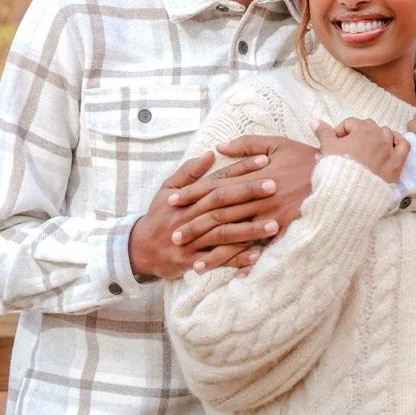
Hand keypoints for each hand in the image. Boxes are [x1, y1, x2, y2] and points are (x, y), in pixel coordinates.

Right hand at [129, 150, 279, 279]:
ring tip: (274, 224)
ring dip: (249, 229)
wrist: (139, 250)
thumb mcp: (167, 188)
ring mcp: (191, 240)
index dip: (241, 169)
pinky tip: (257, 255)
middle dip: (249, 194)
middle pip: (222, 203)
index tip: (265, 160)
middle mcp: (189, 216)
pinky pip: (217, 260)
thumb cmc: (159, 215)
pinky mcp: (191, 261)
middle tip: (275, 186)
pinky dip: (237, 259)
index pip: (218, 179)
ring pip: (222, 233)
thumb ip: (189, 171)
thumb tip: (210, 152)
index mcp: (187, 197)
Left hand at [168, 135, 318, 267]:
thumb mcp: (278, 143)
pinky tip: (231, 275)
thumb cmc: (309, 158)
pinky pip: (263, 252)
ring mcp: (274, 219)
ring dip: (215, 252)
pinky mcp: (287, 233)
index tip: (171, 202)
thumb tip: (220, 148)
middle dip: (195, 226)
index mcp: (255, 178)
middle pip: (221, 215)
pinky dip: (247, 263)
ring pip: (238, 238)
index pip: (216, 187)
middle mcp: (261, 200)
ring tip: (194, 264)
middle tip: (173, 236)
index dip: (192, 195)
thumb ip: (248, 144)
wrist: (343, 175)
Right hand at [314, 118, 408, 182]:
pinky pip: (404, 145)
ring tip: (367, 149)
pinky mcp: (397, 163)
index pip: (350, 123)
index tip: (335, 143)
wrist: (349, 193)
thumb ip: (322, 132)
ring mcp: (390, 149)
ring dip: (377, 137)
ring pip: (386, 133)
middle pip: (368, 126)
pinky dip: (398, 142)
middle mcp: (379, 136)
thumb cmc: (337, 169)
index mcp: (362, 130)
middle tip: (349, 148)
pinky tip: (391, 145)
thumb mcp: (327, 148)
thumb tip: (313, 120)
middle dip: (358, 133)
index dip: (340, 132)